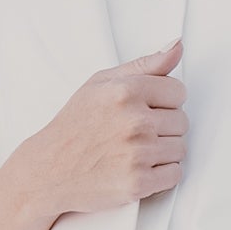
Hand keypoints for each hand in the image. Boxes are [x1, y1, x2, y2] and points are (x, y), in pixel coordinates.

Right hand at [10, 40, 187, 224]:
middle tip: (134, 133)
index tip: (145, 110)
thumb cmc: (75, 125)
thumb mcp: (101, 83)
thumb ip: (145, 64)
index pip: (178, 92)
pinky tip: (139, 168)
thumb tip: (177, 46)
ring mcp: (137, 154)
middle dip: (163, 127)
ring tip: (135, 151)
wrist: (49, 169)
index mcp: (126, 91)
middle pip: (181, 121)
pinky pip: (174, 175)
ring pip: (180, 148)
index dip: (163, 102)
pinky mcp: (138, 183)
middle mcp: (134, 121)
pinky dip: (161, 175)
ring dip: (163, 152)